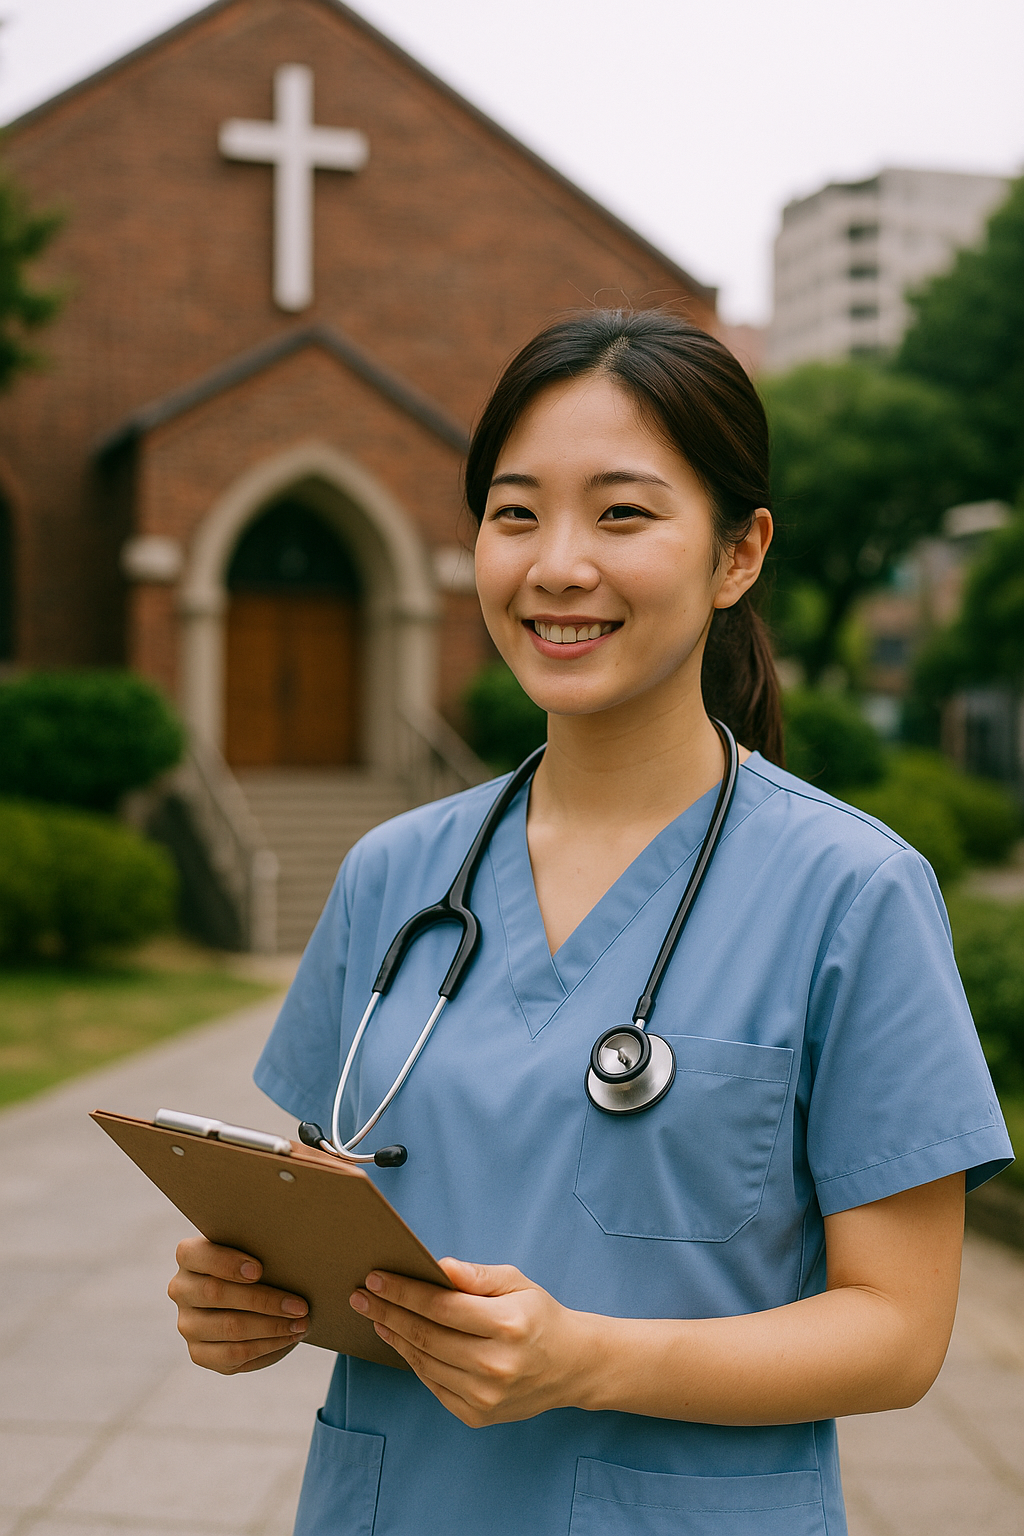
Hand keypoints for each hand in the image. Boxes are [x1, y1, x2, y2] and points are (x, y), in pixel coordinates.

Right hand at [168, 1236, 309, 1374]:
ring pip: (229, 1327)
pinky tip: (289, 1338)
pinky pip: (234, 1355)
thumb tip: (291, 1257)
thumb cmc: (257, 1264)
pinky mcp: (199, 1352)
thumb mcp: (254, 1249)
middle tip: (300, 1306)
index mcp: (189, 1255)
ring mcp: (188, 1324)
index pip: (198, 1255)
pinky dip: (267, 1347)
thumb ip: (260, 1246)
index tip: (259, 1270)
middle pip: (217, 1294)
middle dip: (264, 1301)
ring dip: (271, 1327)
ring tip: (301, 1324)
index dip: (227, 1263)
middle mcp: (181, 1289)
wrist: (249, 1297)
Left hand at [349, 1258, 594, 1426]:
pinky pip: (432, 1383)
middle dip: (387, 1312)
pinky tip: (400, 1340)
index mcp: (507, 1326)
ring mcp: (484, 1396)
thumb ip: (477, 1276)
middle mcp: (495, 1365)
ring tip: (375, 1315)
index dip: (404, 1291)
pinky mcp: (476, 1415)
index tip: (376, 1277)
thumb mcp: (516, 1283)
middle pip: (425, 1336)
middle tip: (360, 1295)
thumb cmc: (538, 1316)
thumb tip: (440, 1266)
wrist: (569, 1366)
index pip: (441, 1307)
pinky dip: (413, 1360)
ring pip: (424, 1362)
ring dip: (394, 1336)